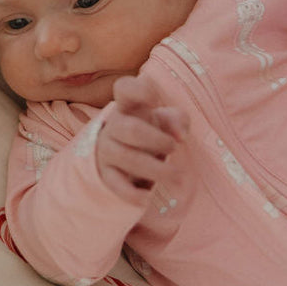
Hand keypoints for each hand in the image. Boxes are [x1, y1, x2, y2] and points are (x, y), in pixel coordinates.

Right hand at [95, 75, 188, 205]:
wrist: (122, 159)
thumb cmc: (150, 133)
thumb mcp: (165, 122)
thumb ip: (177, 120)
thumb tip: (181, 135)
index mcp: (128, 106)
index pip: (125, 88)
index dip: (138, 90)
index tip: (154, 100)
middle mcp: (114, 125)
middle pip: (130, 128)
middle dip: (156, 140)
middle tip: (174, 148)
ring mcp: (106, 150)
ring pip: (126, 157)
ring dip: (156, 169)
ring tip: (177, 177)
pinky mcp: (105, 174)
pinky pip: (116, 184)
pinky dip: (133, 193)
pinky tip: (148, 197)